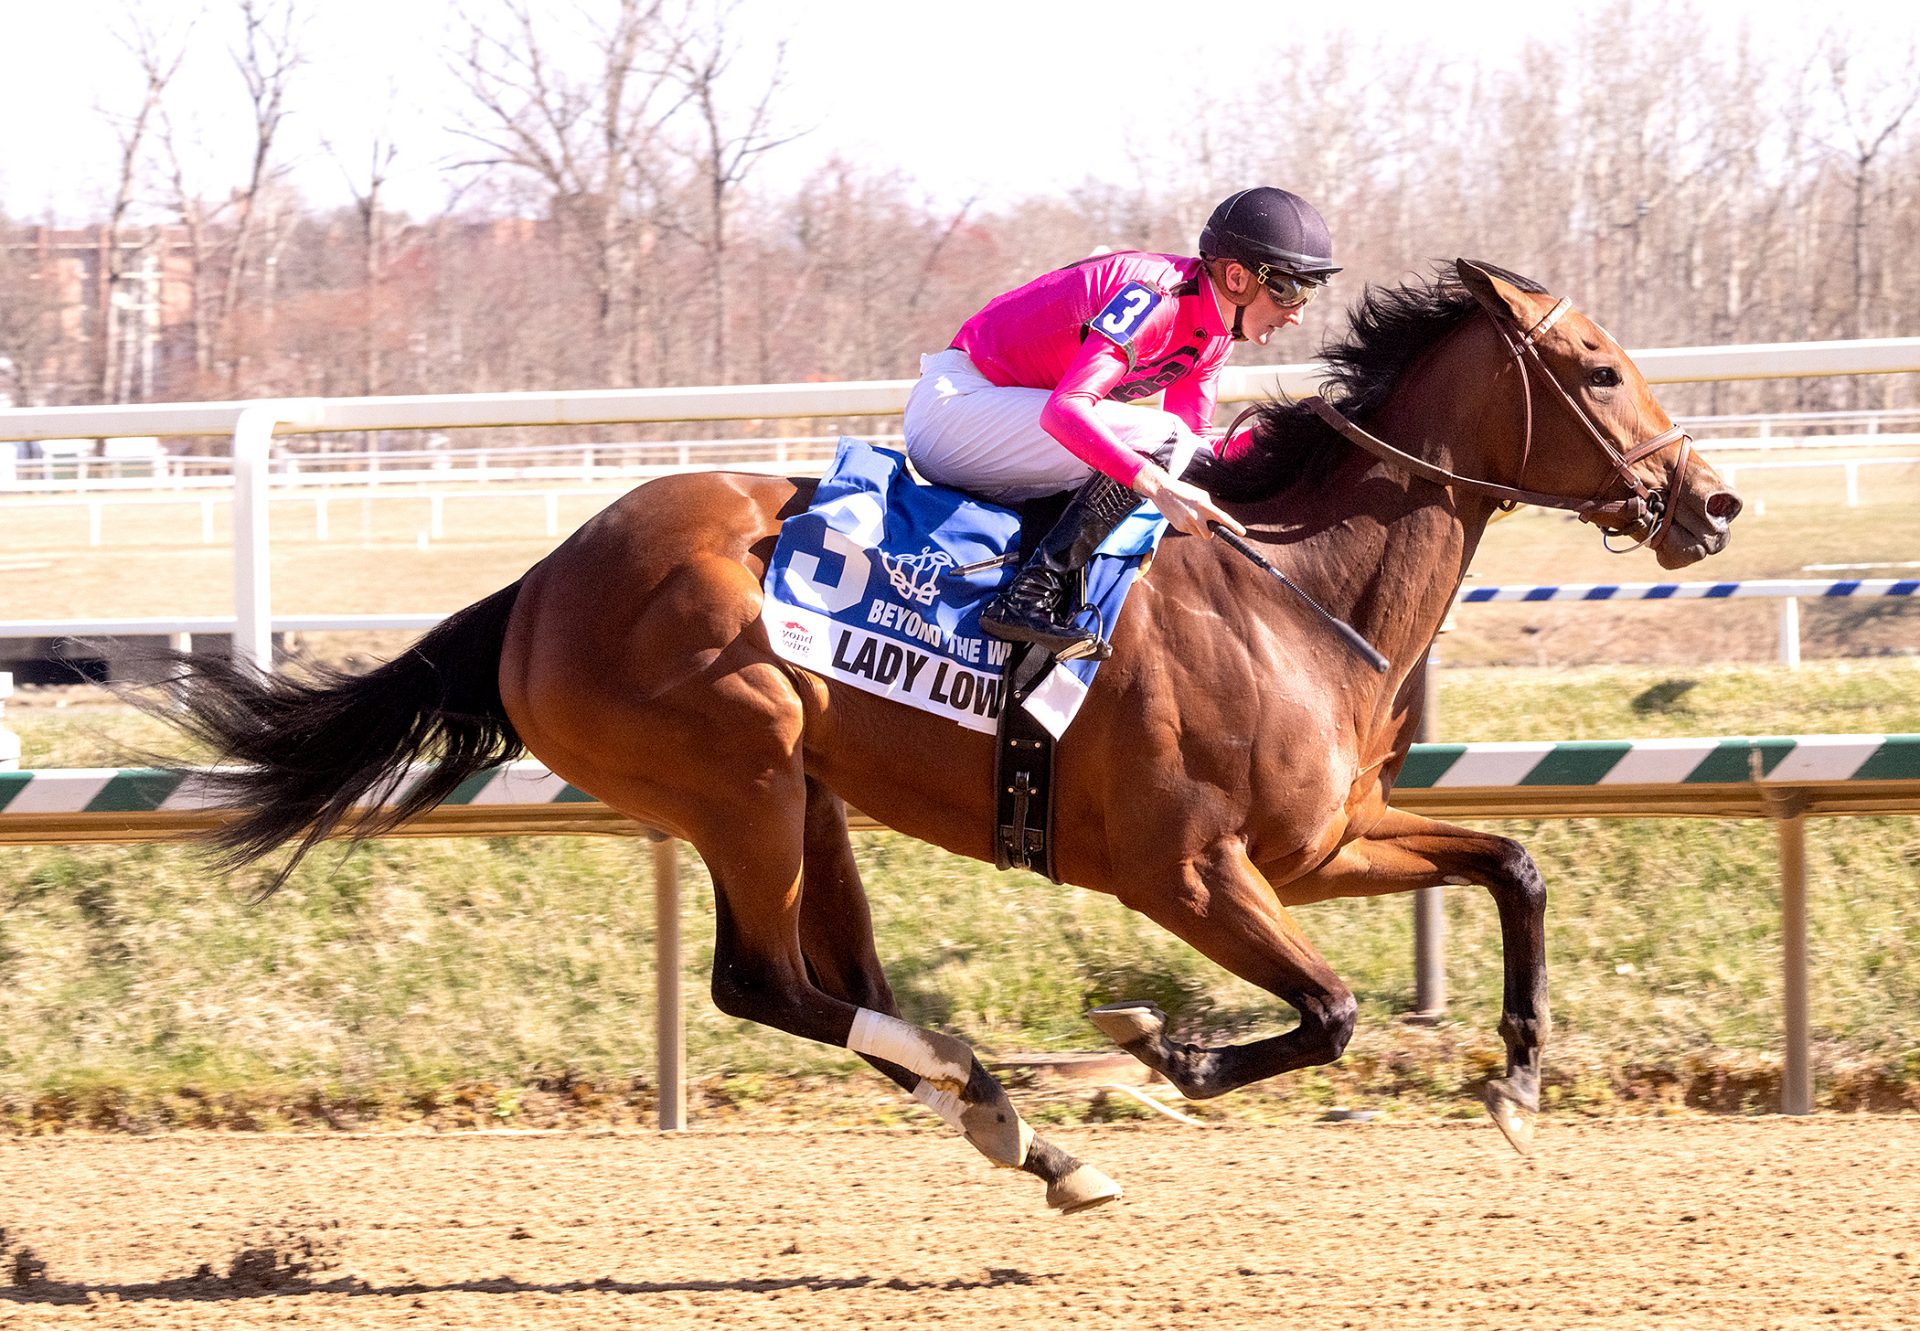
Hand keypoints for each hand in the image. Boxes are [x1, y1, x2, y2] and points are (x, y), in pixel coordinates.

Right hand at [1131, 462, 1245, 539]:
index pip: (1222, 518)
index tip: (1242, 533)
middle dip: (1210, 534)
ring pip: (1199, 535)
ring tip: (1191, 516)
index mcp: (1204, 505)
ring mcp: (1186, 522)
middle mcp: (1196, 515)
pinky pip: (1189, 532)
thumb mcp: (1200, 495)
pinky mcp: (1178, 527)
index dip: (1233, 526)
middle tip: (1207, 526)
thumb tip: (1216, 521)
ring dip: (1198, 530)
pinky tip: (1183, 516)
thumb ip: (1210, 507)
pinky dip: (1189, 527)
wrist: (1163, 491)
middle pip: (1209, 535)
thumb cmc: (1185, 492)